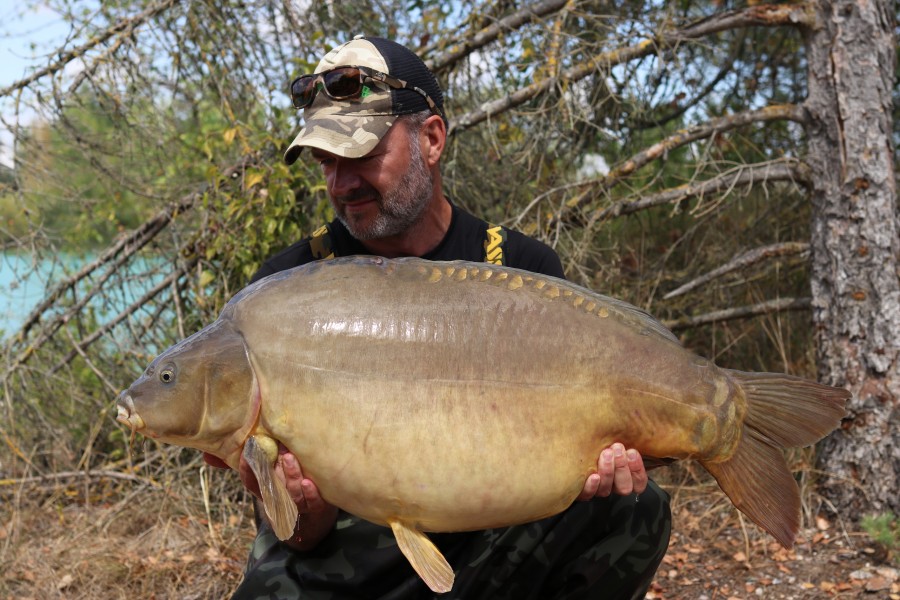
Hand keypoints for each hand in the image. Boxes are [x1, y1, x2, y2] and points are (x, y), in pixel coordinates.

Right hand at [203, 447, 337, 549]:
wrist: (312, 523)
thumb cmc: (286, 491)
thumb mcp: (267, 477)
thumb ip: (244, 464)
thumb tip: (206, 454)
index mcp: (267, 491)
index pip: (252, 482)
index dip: (247, 469)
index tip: (247, 451)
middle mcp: (280, 500)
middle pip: (272, 487)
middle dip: (271, 470)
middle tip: (274, 450)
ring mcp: (298, 506)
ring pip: (291, 494)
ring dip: (290, 476)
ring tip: (290, 458)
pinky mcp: (316, 509)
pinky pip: (312, 504)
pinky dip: (310, 494)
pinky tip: (309, 482)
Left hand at [577, 443, 647, 499]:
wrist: (570, 447)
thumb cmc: (597, 442)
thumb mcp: (613, 441)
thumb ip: (623, 443)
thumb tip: (639, 426)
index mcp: (624, 476)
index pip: (638, 482)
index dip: (637, 470)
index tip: (632, 452)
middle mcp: (612, 486)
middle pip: (624, 487)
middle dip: (622, 466)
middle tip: (618, 449)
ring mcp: (597, 490)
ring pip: (606, 490)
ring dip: (608, 471)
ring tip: (606, 453)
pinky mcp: (581, 491)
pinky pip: (588, 494)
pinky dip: (591, 486)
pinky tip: (593, 475)